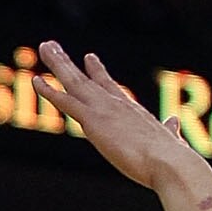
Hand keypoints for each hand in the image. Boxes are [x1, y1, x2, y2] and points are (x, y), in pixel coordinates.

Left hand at [34, 43, 195, 188]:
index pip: (110, 87)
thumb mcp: (169, 140)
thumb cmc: (171, 159)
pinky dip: (50, 90)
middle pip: (88, 79)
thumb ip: (170, 130)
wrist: (169, 163)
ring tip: (45, 47)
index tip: (88, 58)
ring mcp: (104, 109)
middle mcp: (117, 104)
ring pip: (74, 82)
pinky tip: (36, 80)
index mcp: (133, 111)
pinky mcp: (93, 120)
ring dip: (58, 64)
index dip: (97, 73)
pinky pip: (66, 101)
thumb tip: (175, 123)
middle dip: (69, 63)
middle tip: (52, 46)